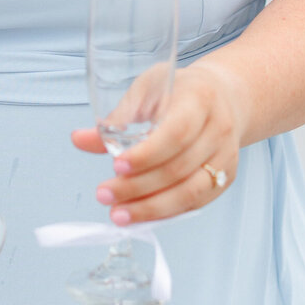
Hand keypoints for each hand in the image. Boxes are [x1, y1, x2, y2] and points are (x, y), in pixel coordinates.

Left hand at [71, 59, 247, 222]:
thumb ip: (117, 117)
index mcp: (200, 100)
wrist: (223, 96)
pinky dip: (167, 213)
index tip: (116, 166)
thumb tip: (78, 139)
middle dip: (138, 187)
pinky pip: (196, 203)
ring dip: (151, 208)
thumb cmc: (179, 90)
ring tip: (118, 214)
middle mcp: (218, 130)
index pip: (176, 133)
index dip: (147, 154)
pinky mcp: (226, 178)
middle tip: (104, 195)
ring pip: (190, 193)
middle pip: (179, 168)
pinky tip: (141, 215)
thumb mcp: (148, 90)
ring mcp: (225, 157)